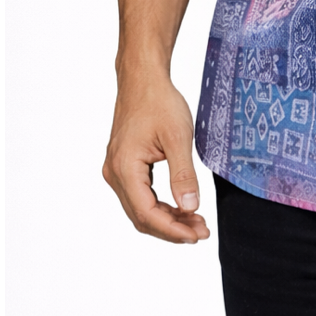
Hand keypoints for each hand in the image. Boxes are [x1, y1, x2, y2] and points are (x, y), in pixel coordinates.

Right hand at [103, 75, 209, 242]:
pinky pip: (140, 195)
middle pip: (141, 216)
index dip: (172, 229)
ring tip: (196, 223)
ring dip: (167, 219)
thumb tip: (191, 207)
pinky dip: (160, 205)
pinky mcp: (123, 166)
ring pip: (140, 208)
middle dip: (172, 228)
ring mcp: (116, 170)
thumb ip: (183, 174)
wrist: (143, 79)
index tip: (196, 235)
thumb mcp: (178, 137)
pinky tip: (181, 207)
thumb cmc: (159, 102)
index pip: (146, 213)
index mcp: (124, 168)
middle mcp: (114, 173)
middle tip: (201, 232)